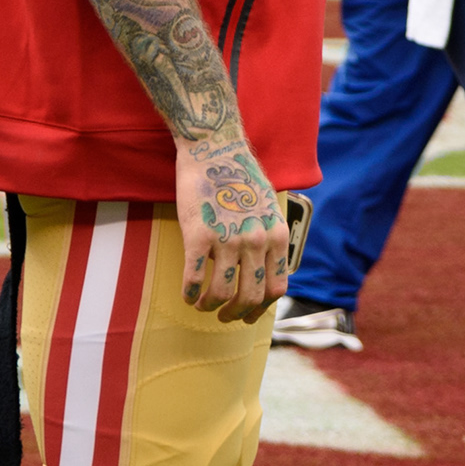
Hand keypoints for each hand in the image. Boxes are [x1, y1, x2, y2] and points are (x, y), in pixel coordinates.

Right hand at [175, 137, 291, 321]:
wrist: (215, 149)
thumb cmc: (240, 177)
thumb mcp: (268, 208)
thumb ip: (268, 237)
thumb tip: (264, 267)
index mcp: (275, 236)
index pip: (276, 287)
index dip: (262, 308)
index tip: (249, 314)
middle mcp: (255, 241)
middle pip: (251, 297)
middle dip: (236, 314)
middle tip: (224, 316)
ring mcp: (227, 239)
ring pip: (222, 293)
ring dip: (211, 306)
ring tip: (203, 305)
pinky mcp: (198, 235)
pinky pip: (194, 277)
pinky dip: (190, 293)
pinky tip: (187, 294)